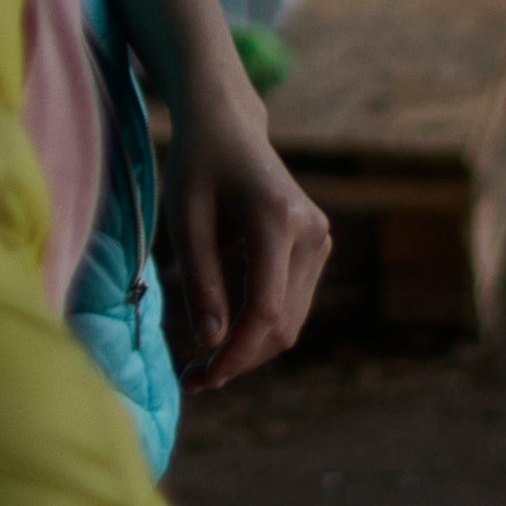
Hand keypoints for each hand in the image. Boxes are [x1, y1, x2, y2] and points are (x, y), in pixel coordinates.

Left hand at [159, 92, 333, 391]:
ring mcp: (320, 239)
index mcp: (276, 220)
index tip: (199, 379)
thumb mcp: (185, 218)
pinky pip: (291, 304)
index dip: (235, 354)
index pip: (264, 309)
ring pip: (290, 321)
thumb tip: (212, 342)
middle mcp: (311, 232)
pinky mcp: (316, 246)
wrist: (228, 125)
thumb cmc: (198, 165)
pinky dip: (260, 328)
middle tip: (192, 379)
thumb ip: (199, 281)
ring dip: (250, 349)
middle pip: (282, 323)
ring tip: (203, 365)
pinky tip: (225, 337)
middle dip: (240, 358)